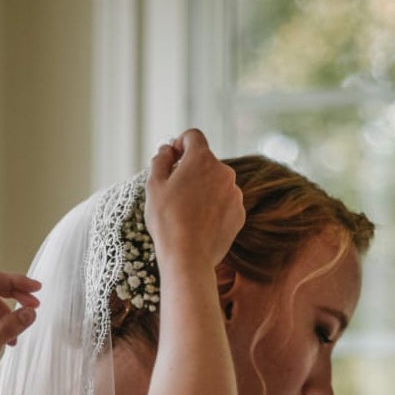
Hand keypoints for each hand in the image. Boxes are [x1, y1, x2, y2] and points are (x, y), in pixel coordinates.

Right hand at [144, 129, 244, 271]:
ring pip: (216, 183)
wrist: (188, 257)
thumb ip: (161, 160)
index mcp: (202, 159)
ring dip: (203, 189)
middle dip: (191, 170)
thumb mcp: (154, 185)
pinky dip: (214, 207)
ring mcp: (235, 193)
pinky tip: (200, 223)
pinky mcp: (239, 213)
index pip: (193, 136)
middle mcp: (224, 171)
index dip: (180, 144)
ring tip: (187, 212)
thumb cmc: (167, 220)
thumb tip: (168, 149)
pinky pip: (224, 202)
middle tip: (174, 192)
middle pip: (205, 161)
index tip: (172, 159)